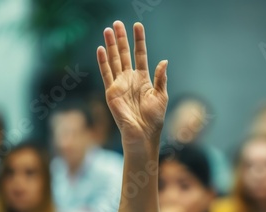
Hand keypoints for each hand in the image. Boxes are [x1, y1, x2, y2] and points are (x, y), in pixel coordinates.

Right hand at [97, 21, 167, 147]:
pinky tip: (101, 49)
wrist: (143, 134)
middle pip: (125, 54)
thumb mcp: (161, 96)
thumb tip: (164, 61)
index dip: (139, 40)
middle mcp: (130, 79)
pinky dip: (103, 61)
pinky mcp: (111, 92)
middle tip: (117, 23)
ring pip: (114, 60)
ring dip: (111, 45)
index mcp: (143, 79)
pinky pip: (106, 74)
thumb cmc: (154, 119)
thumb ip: (161, 78)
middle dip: (121, 38)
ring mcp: (120, 85)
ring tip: (108, 30)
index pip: (140, 55)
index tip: (137, 26)